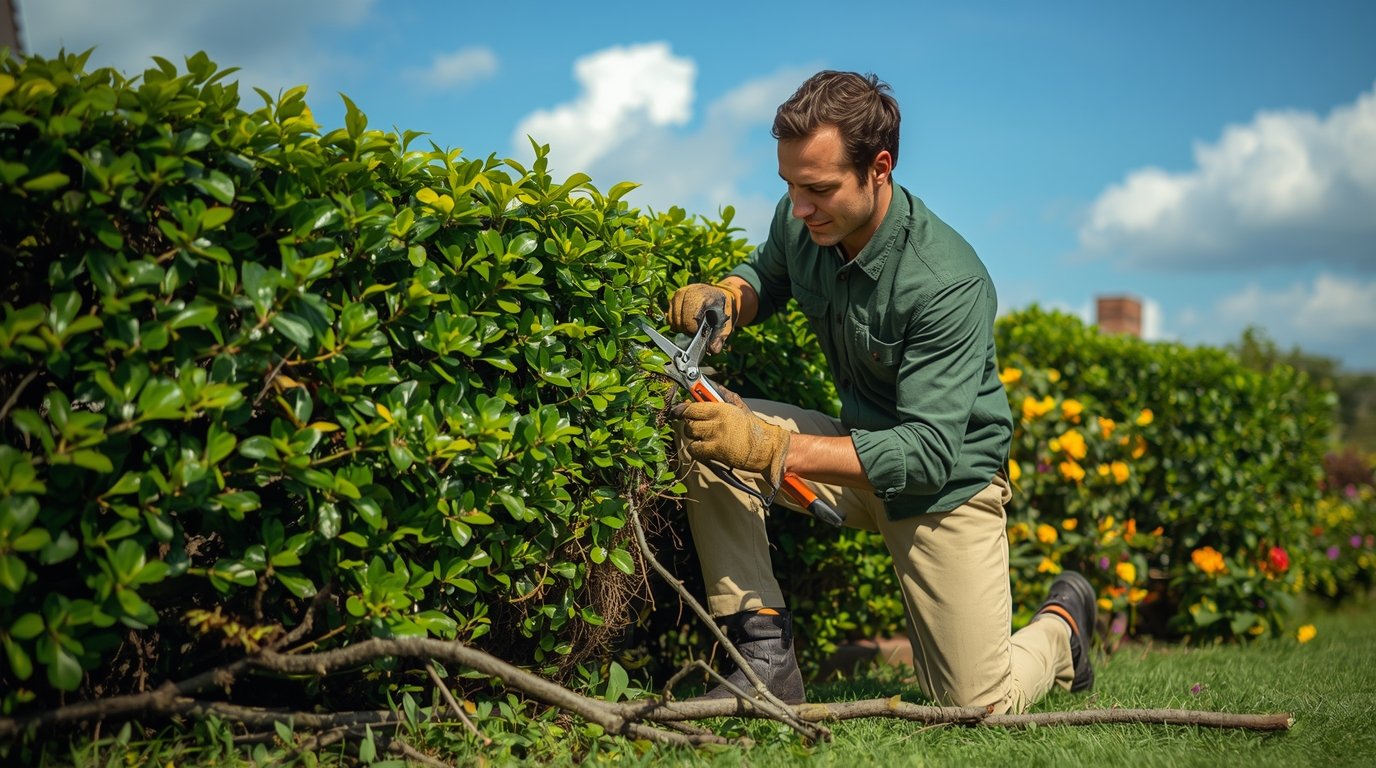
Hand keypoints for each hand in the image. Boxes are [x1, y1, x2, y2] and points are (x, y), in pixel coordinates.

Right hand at [668, 282, 742, 354]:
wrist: (719, 296)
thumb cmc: (723, 311)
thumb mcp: (725, 324)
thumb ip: (719, 338)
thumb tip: (713, 350)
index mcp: (703, 295)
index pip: (690, 320)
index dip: (694, 331)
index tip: (701, 332)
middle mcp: (688, 291)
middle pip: (680, 320)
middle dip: (687, 330)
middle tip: (697, 331)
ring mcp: (679, 293)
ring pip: (673, 320)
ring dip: (681, 328)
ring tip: (692, 327)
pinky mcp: (672, 297)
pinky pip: (669, 317)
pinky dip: (676, 324)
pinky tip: (686, 322)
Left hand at [672, 401, 789, 487]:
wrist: (766, 447)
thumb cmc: (753, 427)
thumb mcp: (740, 407)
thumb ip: (724, 397)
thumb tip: (711, 385)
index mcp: (722, 409)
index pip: (692, 406)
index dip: (684, 408)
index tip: (680, 410)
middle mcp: (717, 421)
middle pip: (688, 421)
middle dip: (690, 423)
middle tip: (697, 425)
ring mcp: (715, 437)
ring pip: (690, 434)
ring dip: (693, 436)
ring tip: (703, 437)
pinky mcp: (716, 451)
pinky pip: (695, 449)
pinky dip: (696, 449)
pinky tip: (703, 449)